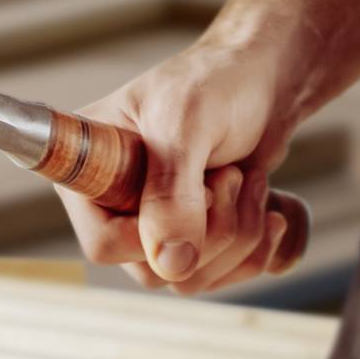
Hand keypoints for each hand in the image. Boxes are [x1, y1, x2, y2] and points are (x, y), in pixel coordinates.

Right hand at [56, 32, 303, 293]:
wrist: (265, 82)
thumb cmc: (216, 82)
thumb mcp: (186, 123)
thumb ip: (171, 191)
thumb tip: (170, 264)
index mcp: (92, 169)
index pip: (103, 243)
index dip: (155, 235)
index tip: (198, 190)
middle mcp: (116, 202)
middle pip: (153, 269)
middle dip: (211, 232)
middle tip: (231, 177)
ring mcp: (156, 222)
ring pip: (189, 277)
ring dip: (238, 237)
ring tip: (249, 182)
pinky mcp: (193, 234)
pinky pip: (219, 274)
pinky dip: (254, 249)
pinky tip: (268, 209)